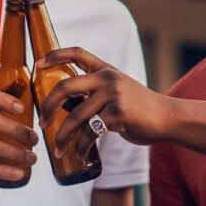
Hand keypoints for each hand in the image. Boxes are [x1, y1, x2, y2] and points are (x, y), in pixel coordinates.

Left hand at [36, 47, 178, 157]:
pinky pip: (90, 131)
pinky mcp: (118, 113)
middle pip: (65, 86)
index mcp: (106, 69)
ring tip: (57, 149)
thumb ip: (95, 93)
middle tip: (41, 122)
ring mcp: (113, 95)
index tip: (38, 64)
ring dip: (62, 136)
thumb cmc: (139, 108)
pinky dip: (81, 145)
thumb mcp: (118, 92)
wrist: (167, 117)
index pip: (77, 53)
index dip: (55, 55)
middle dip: (47, 106)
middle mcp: (107, 78)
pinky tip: (80, 153)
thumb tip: (64, 106)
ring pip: (75, 116)